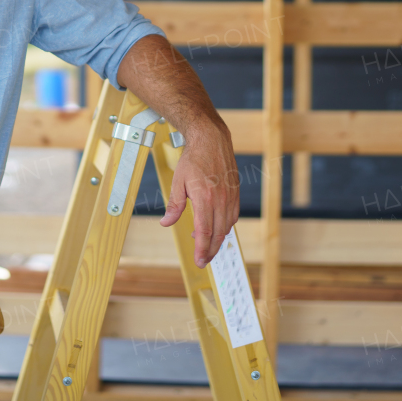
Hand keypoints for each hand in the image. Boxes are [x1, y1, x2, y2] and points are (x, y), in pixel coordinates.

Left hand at [158, 126, 238, 268]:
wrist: (211, 139)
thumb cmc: (193, 159)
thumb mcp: (178, 182)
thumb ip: (174, 205)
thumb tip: (166, 223)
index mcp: (205, 197)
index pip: (205, 231)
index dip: (202, 249)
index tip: (199, 261)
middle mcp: (221, 199)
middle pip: (218, 233)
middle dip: (211, 250)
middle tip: (203, 260)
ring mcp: (230, 196)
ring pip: (227, 226)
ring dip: (218, 239)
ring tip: (206, 243)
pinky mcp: (235, 192)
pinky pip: (233, 215)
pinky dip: (225, 226)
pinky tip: (216, 226)